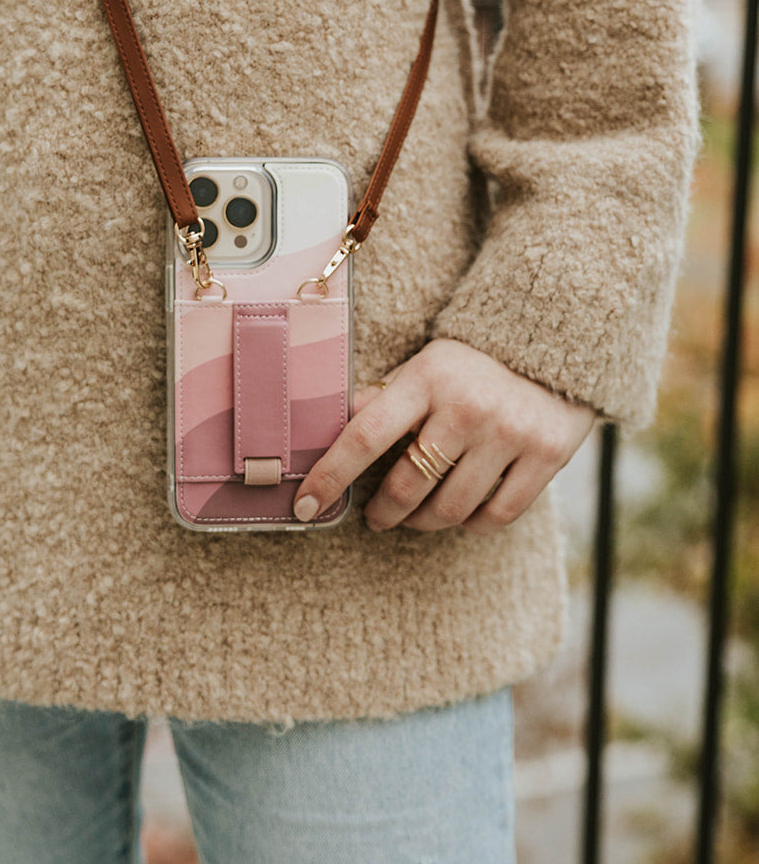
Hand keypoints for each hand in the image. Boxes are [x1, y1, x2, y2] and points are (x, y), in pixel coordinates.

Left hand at [292, 337, 595, 534]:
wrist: (558, 340)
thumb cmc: (473, 363)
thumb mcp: (424, 367)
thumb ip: (383, 399)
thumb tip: (327, 427)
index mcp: (427, 379)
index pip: (366, 435)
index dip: (330, 475)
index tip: (304, 505)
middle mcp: (467, 407)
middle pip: (407, 486)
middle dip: (382, 512)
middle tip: (376, 517)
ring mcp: (509, 433)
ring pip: (450, 509)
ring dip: (422, 522)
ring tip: (416, 515)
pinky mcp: (547, 455)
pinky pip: (496, 516)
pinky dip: (472, 524)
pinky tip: (462, 513)